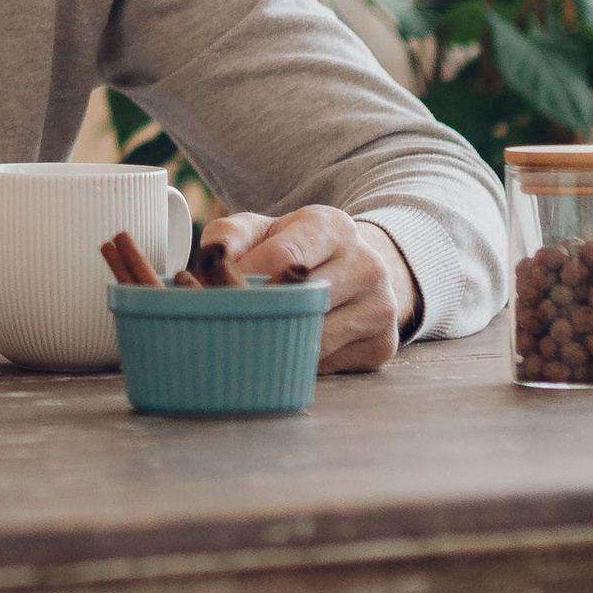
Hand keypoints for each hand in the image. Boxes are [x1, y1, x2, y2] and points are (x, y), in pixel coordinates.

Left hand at [196, 205, 418, 368]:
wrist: (356, 267)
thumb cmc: (298, 248)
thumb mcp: (264, 229)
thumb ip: (231, 235)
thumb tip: (211, 258)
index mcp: (333, 227)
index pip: (284, 259)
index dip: (242, 280)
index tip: (210, 294)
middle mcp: (367, 265)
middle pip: (302, 303)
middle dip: (256, 315)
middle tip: (221, 323)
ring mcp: (380, 308)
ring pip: (315, 339)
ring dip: (274, 342)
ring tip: (244, 337)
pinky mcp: (382, 345)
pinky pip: (329, 365)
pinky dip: (298, 363)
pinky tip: (281, 349)